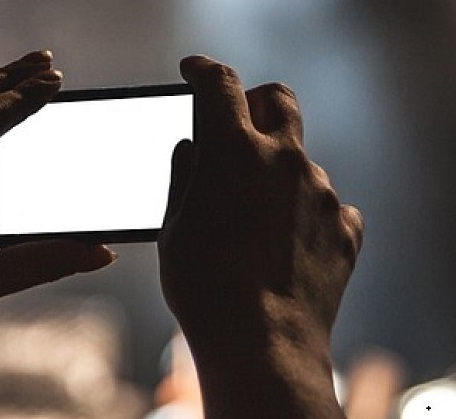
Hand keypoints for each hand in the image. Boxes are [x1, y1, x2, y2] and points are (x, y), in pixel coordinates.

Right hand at [158, 56, 363, 417]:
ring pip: (300, 159)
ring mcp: (322, 192)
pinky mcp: (345, 227)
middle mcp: (284, 160)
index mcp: (233, 151)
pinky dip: (303, 211)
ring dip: (276, 171)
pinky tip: (283, 243)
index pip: (219, 84)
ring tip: (251, 219)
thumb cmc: (204, 288)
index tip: (193, 71)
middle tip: (234, 127)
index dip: (202, 70)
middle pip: (278, 99)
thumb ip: (185, 176)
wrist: (262, 346)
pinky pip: (327, 203)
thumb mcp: (174, 227)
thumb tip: (192, 148)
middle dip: (254, 102)